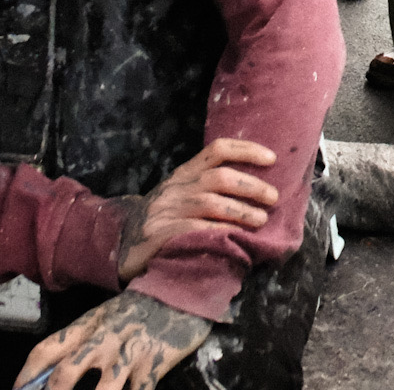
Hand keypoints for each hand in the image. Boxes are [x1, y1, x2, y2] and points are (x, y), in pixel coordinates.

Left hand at [16, 290, 210, 389]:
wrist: (181, 287)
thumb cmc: (139, 307)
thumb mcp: (105, 317)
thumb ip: (81, 341)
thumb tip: (52, 372)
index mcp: (87, 326)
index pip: (46, 349)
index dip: (27, 374)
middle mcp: (103, 340)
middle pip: (66, 373)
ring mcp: (129, 353)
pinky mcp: (154, 363)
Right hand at [116, 138, 277, 283]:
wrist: (120, 244)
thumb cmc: (164, 220)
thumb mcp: (183, 195)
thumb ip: (210, 188)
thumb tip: (259, 187)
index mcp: (184, 174)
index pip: (217, 150)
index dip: (247, 149)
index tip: (272, 159)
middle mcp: (175, 188)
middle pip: (219, 178)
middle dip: (251, 186)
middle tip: (273, 198)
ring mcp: (165, 211)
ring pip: (209, 203)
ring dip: (241, 211)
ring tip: (261, 220)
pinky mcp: (158, 235)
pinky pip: (194, 230)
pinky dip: (219, 233)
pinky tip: (235, 239)